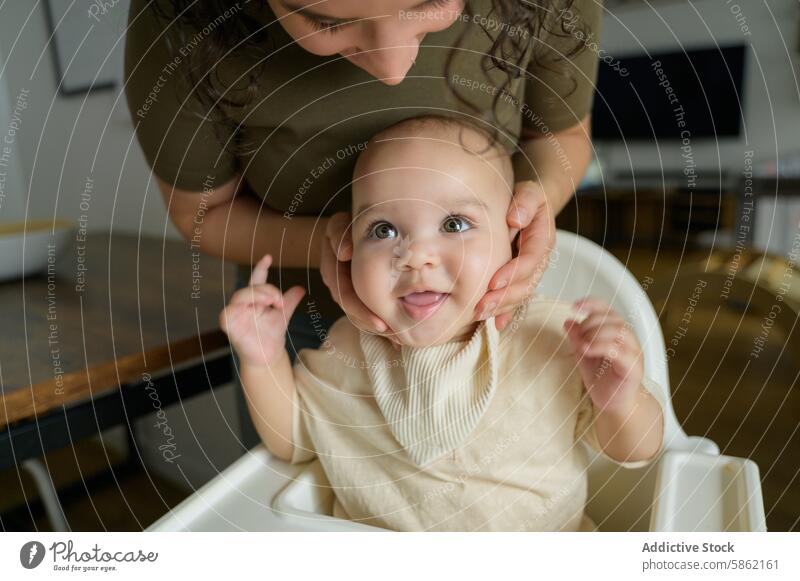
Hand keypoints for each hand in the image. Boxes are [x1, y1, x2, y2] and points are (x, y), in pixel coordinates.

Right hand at [219, 254, 306, 367]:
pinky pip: (228, 313)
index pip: (256, 280)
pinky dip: (239, 308)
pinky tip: (252, 309)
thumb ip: (290, 301)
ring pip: (240, 296)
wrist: (269, 357)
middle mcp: (243, 304)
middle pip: (251, 288)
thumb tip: (301, 288)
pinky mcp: (229, 325)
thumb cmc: (272, 335)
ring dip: (257, 296)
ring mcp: (235, 313)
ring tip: (272, 301)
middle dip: (266, 289)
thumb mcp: (283, 315)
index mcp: (255, 299)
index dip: (261, 268)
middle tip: (279, 299)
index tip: (268, 257)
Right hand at [321, 211, 400, 350]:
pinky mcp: (355, 287)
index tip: (379, 322)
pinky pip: (363, 307)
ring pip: (355, 311)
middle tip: (390, 333)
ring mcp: (344, 284)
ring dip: (372, 325)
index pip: (342, 291)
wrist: (359, 223)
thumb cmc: (352, 222)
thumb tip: (344, 253)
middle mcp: (335, 278)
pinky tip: (393, 334)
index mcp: (330, 264)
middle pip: (349, 307)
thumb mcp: (341, 222)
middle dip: (369, 322)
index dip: (360, 309)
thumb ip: (340, 233)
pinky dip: (376, 319)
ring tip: (395, 338)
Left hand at [473, 180, 556, 330]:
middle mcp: (539, 259)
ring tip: (480, 315)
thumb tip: (515, 218)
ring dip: (502, 307)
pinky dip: (507, 311)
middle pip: (526, 284)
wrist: (531, 205)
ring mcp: (531, 271)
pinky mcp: (521, 278)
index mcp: (543, 239)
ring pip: (521, 295)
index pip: (530, 260)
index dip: (513, 273)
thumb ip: (525, 201)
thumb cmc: (527, 197)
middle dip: (504, 298)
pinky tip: (496, 324)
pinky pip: (517, 298)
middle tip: (481, 307)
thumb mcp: (529, 191)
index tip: (494, 282)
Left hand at [563, 298, 643, 412]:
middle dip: (590, 323)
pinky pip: (620, 351)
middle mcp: (629, 339)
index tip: (574, 306)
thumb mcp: (583, 355)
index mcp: (617, 332)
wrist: (613, 404)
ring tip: (581, 345)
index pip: (607, 309)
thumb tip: (567, 321)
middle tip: (578, 337)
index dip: (592, 304)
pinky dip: (601, 347)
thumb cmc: (602, 379)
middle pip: (612, 318)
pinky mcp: (633, 367)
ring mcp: (633, 352)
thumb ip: (577, 338)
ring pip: (618, 331)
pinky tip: (587, 350)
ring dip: (595, 334)